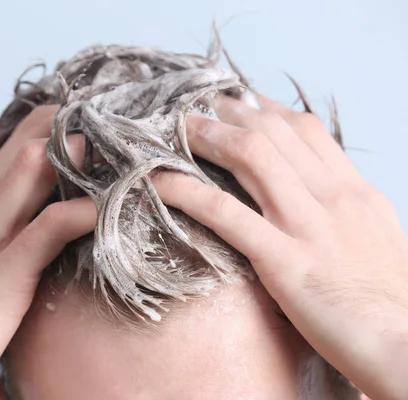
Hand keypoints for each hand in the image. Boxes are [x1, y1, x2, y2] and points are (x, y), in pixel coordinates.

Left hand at [154, 95, 407, 399]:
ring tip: (176, 129)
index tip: (234, 101)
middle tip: (196, 106)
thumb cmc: (388, 299)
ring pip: (252, 156)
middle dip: (229, 112)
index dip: (262, 108)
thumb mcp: (376, 236)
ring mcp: (309, 227)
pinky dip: (188, 193)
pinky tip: (160, 183)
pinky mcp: (285, 262)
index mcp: (354, 191)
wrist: (404, 345)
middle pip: (273, 131)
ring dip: (208, 136)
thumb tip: (312, 189)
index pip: (304, 129)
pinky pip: (227, 214)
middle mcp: (332, 198)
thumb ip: (342, 207)